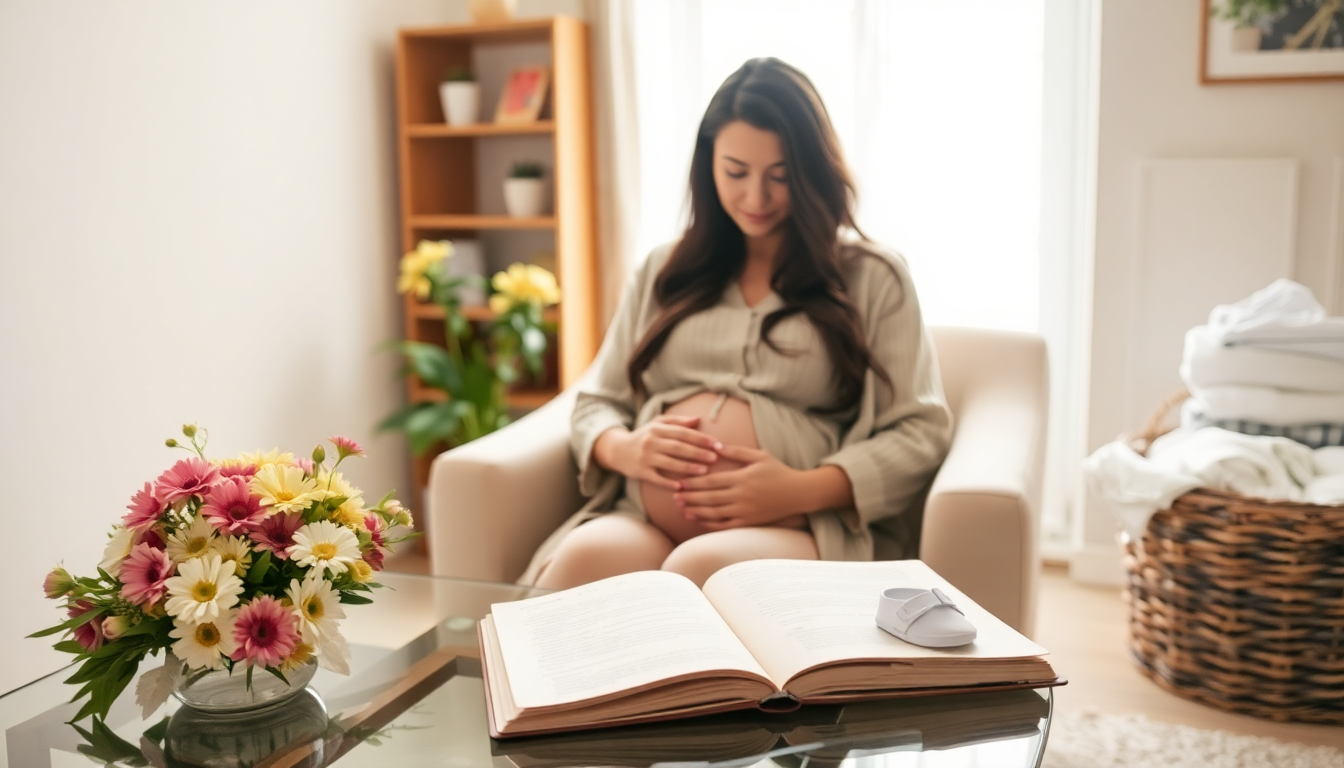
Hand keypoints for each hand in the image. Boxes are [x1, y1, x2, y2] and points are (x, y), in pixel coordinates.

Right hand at [594, 416, 723, 490]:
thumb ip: (677, 422)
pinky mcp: (640, 472)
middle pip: (678, 447)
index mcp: (657, 429)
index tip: (716, 444)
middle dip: (698, 453)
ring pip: (669, 463)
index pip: (683, 433)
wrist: (617, 450)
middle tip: (714, 458)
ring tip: (704, 471)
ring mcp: (645, 458)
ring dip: (688, 468)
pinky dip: (668, 483)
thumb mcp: (657, 424)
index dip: (700, 438)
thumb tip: (698, 419)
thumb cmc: (643, 436)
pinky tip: (681, 486)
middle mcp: (651, 442)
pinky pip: (656, 478)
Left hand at [674, 445, 808, 529]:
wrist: (798, 493)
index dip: (693, 482)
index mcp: (742, 478)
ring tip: (682, 509)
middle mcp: (741, 496)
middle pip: (709, 497)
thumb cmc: (778, 471)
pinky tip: (698, 520)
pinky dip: (710, 524)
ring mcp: (745, 510)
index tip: (679, 482)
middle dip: (690, 497)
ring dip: (696, 511)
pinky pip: (725, 525)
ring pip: (714, 513)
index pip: (711, 481)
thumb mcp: (759, 456)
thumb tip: (715, 446)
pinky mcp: (749, 521)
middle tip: (674, 496)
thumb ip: (736, 452)